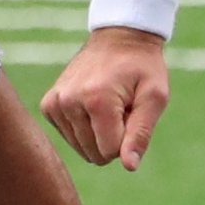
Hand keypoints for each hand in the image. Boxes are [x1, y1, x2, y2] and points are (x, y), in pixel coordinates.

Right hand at [41, 34, 171, 170]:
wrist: (119, 38)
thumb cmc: (143, 68)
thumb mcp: (155, 97)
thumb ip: (141, 134)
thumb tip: (129, 166)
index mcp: (97, 101)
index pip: (110, 152)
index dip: (127, 139)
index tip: (132, 112)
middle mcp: (69, 102)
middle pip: (94, 154)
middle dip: (113, 137)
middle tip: (121, 107)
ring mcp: (55, 103)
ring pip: (81, 148)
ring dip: (99, 133)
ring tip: (109, 104)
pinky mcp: (49, 105)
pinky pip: (69, 136)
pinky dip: (84, 127)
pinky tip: (92, 104)